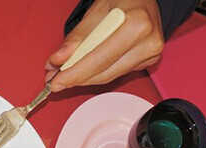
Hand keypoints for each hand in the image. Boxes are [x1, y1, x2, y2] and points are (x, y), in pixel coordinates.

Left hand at [46, 0, 163, 91]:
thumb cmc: (125, 0)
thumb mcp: (97, 10)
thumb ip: (77, 37)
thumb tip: (58, 60)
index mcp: (136, 25)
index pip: (100, 59)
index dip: (75, 74)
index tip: (57, 82)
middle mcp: (147, 43)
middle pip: (104, 73)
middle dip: (77, 79)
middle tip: (56, 81)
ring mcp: (149, 55)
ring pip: (109, 77)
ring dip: (85, 78)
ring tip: (67, 75)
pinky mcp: (147, 62)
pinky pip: (116, 73)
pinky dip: (98, 73)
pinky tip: (85, 70)